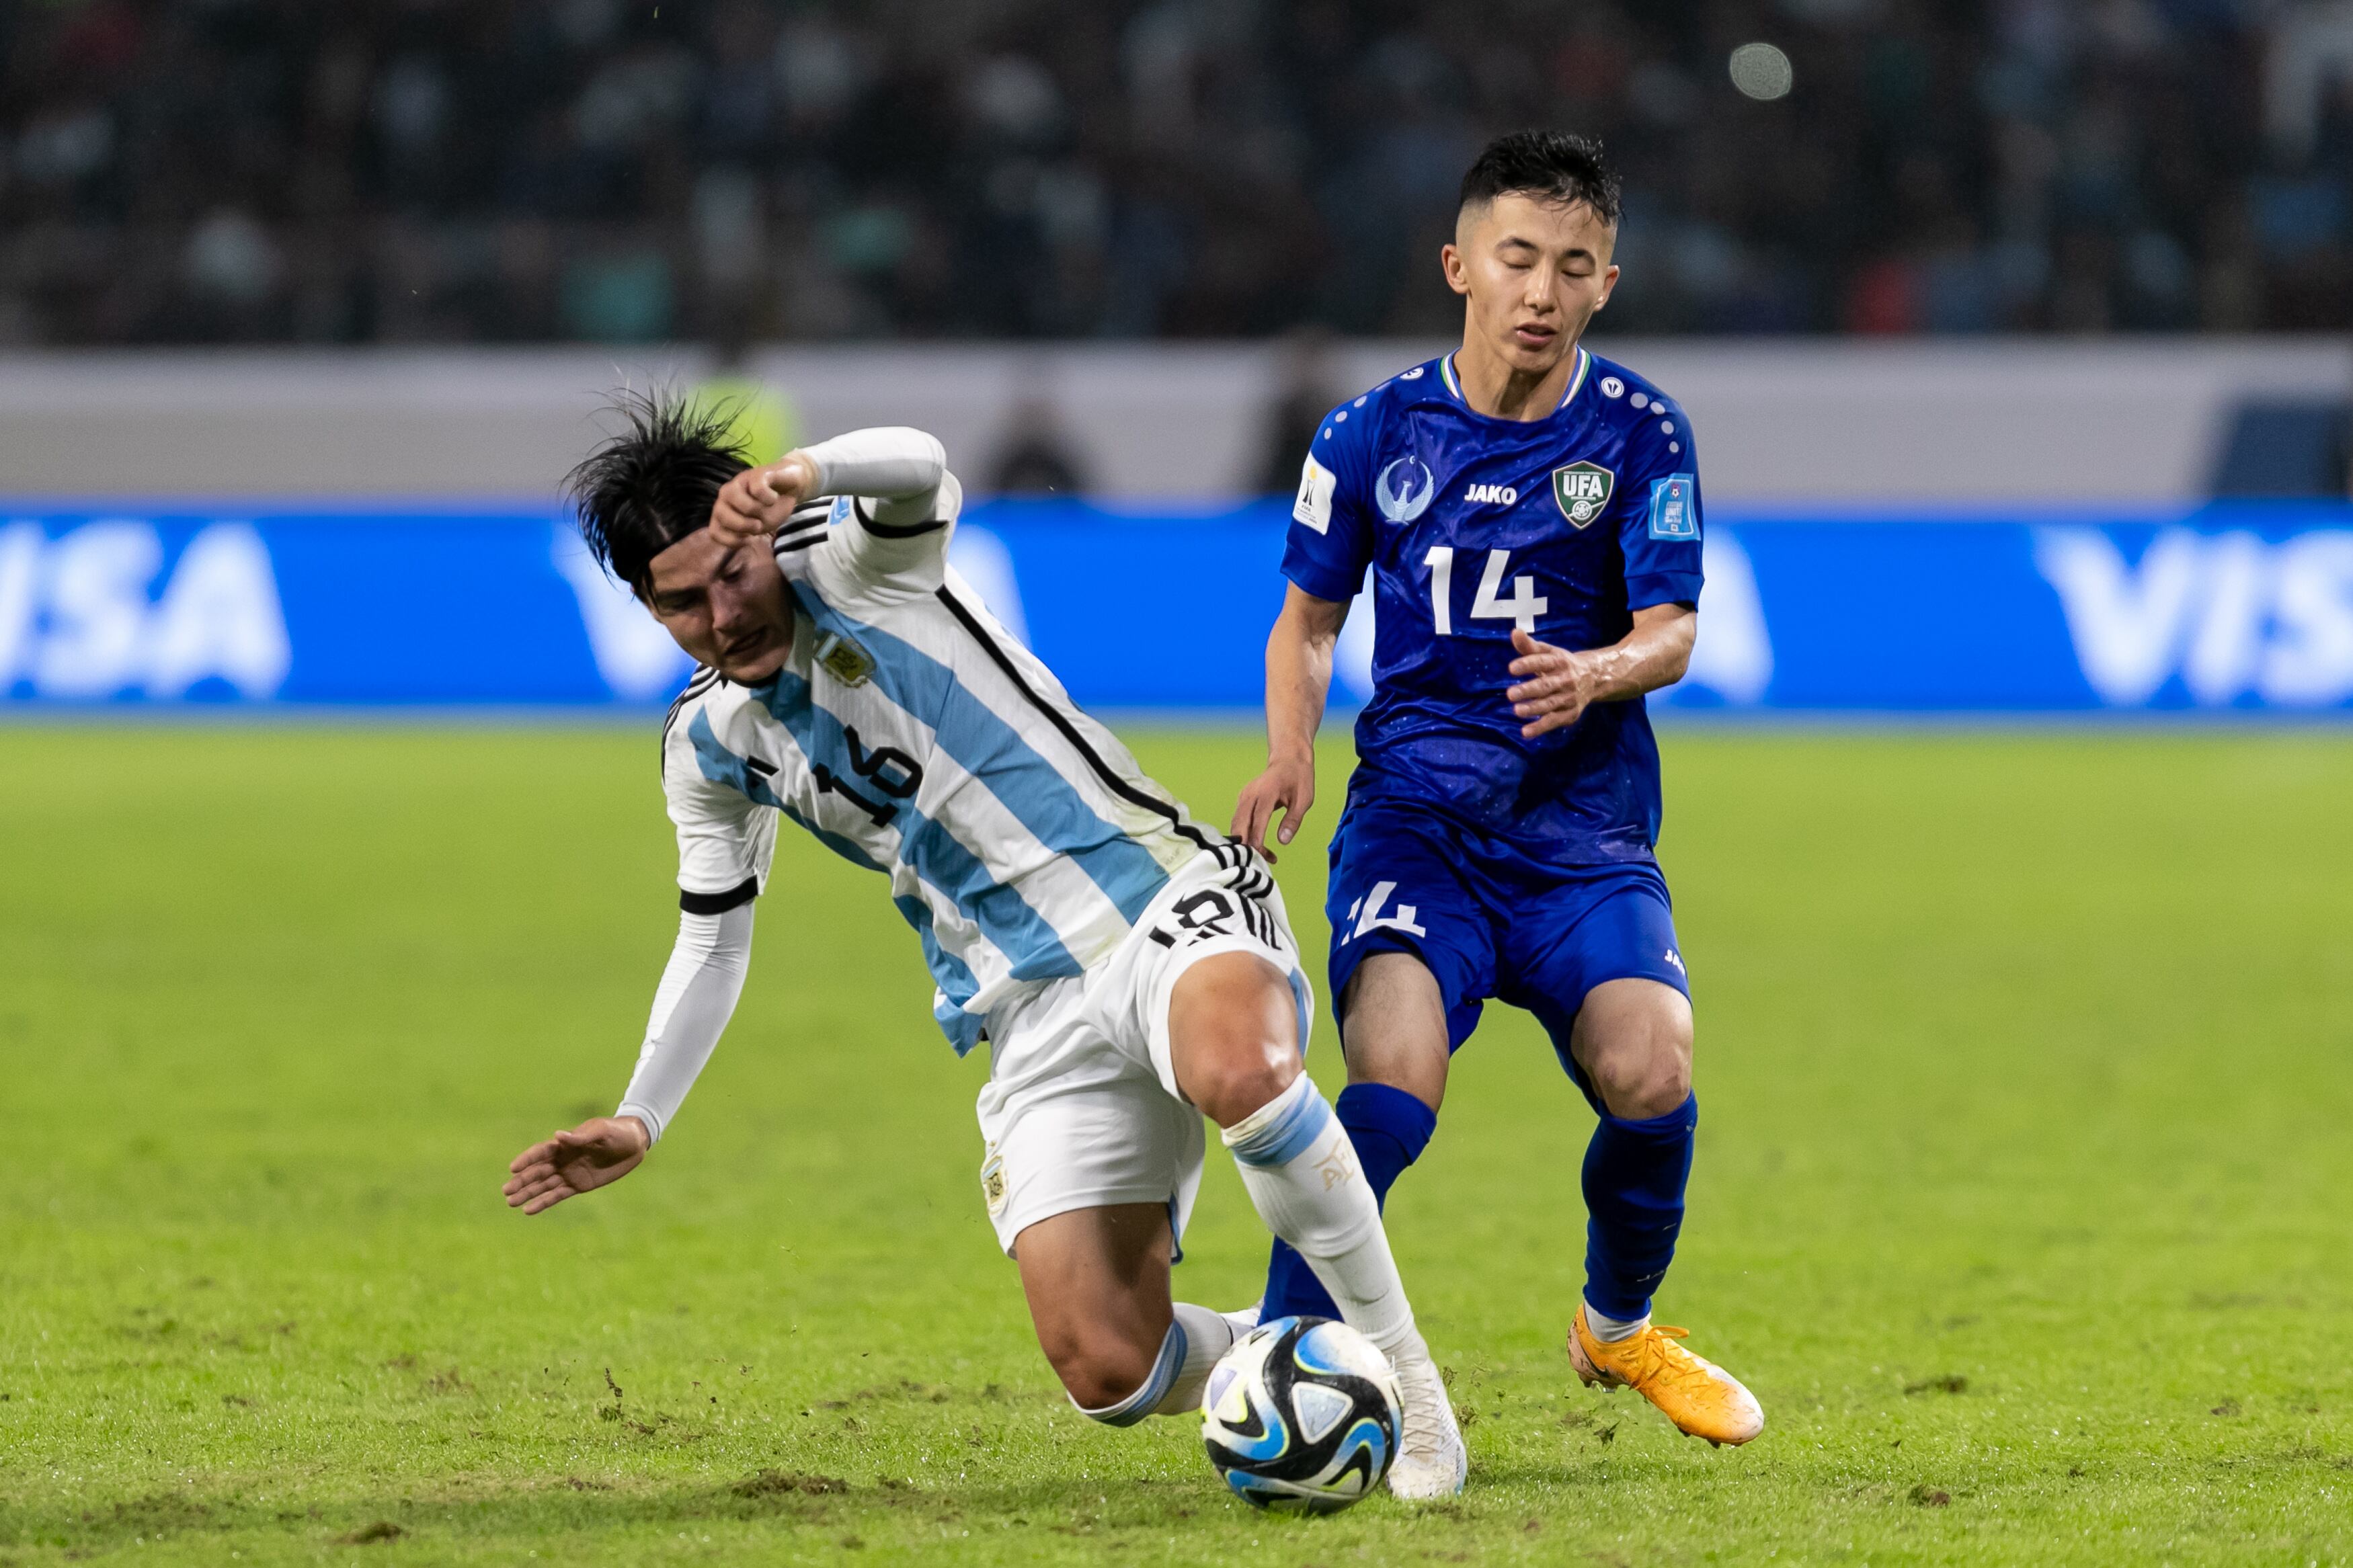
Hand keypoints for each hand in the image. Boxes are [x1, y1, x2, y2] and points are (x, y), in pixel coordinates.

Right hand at [503, 1115, 649, 1215]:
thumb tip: (557, 1136)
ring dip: (528, 1193)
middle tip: (506, 1191)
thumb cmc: (617, 1132)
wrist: (635, 1143)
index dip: (527, 1159)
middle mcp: (563, 1159)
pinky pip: (557, 1195)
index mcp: (565, 1143)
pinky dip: (543, 1202)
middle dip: (522, 1181)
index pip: (541, 1152)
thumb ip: (581, 1137)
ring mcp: (569, 1173)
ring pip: (544, 1185)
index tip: (512, 1168)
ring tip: (511, 1202)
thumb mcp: (602, 1132)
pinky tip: (529, 1210)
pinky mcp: (578, 1185)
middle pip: (538, 1171)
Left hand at [709, 452, 818, 547]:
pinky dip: (768, 498)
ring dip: (753, 510)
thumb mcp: (761, 525)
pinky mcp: (756, 473)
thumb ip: (746, 531)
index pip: (715, 531)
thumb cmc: (774, 507)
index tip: (749, 539)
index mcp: (725, 510)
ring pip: (733, 498)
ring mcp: (740, 482)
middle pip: (720, 515)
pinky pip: (757, 489)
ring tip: (767, 509)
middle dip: (741, 525)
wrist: (793, 485)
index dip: (732, 540)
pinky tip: (774, 498)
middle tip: (759, 525)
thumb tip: (740, 534)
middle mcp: (727, 495)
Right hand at [1230, 752, 1314, 861]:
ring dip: (1246, 842)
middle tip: (1261, 861)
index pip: (1258, 817)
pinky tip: (1259, 846)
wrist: (1288, 760)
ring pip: (1237, 825)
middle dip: (1247, 844)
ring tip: (1266, 856)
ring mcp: (1244, 797)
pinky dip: (1245, 836)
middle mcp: (1250, 794)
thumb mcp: (1304, 799)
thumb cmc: (1299, 779)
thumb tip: (1283, 841)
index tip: (1260, 853)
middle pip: (1240, 823)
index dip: (1257, 836)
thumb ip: (1293, 820)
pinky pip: (1239, 822)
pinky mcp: (1242, 802)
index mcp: (1267, 791)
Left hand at [1507, 627, 1602, 737]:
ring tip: (1517, 710)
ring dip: (1533, 709)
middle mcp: (1566, 680)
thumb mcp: (1549, 652)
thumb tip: (1514, 632)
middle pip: (1546, 685)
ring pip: (1550, 704)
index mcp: (1559, 662)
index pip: (1543, 662)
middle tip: (1510, 694)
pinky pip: (1554, 721)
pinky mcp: (1570, 713)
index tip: (1511, 668)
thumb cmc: (1562, 664)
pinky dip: (1541, 727)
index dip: (1528, 664)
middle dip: (1529, 690)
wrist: (1595, 678)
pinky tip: (1525, 732)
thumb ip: (1529, 646)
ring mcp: (1569, 698)